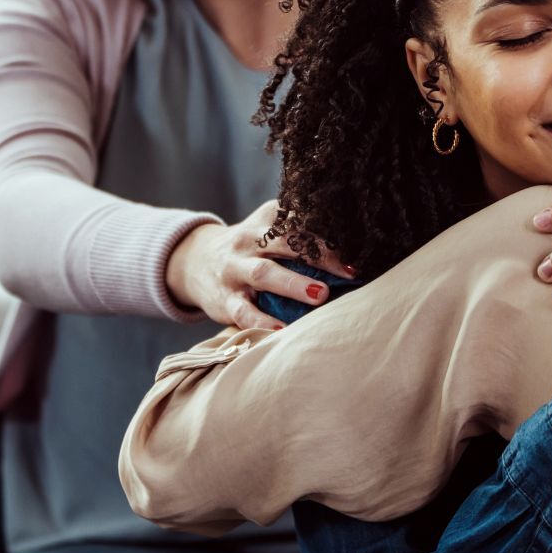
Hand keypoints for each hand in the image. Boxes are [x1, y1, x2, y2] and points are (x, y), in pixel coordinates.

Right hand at [165, 200, 353, 329]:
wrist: (195, 261)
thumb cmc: (250, 247)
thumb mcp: (268, 228)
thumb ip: (300, 228)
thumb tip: (354, 237)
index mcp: (266, 221)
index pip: (298, 220)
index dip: (327, 233)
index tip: (357, 247)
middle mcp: (249, 241)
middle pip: (283, 241)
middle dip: (316, 254)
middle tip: (347, 270)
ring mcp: (235, 270)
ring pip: (263, 274)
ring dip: (293, 284)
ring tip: (320, 295)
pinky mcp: (225, 299)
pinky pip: (243, 311)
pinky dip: (262, 322)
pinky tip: (282, 332)